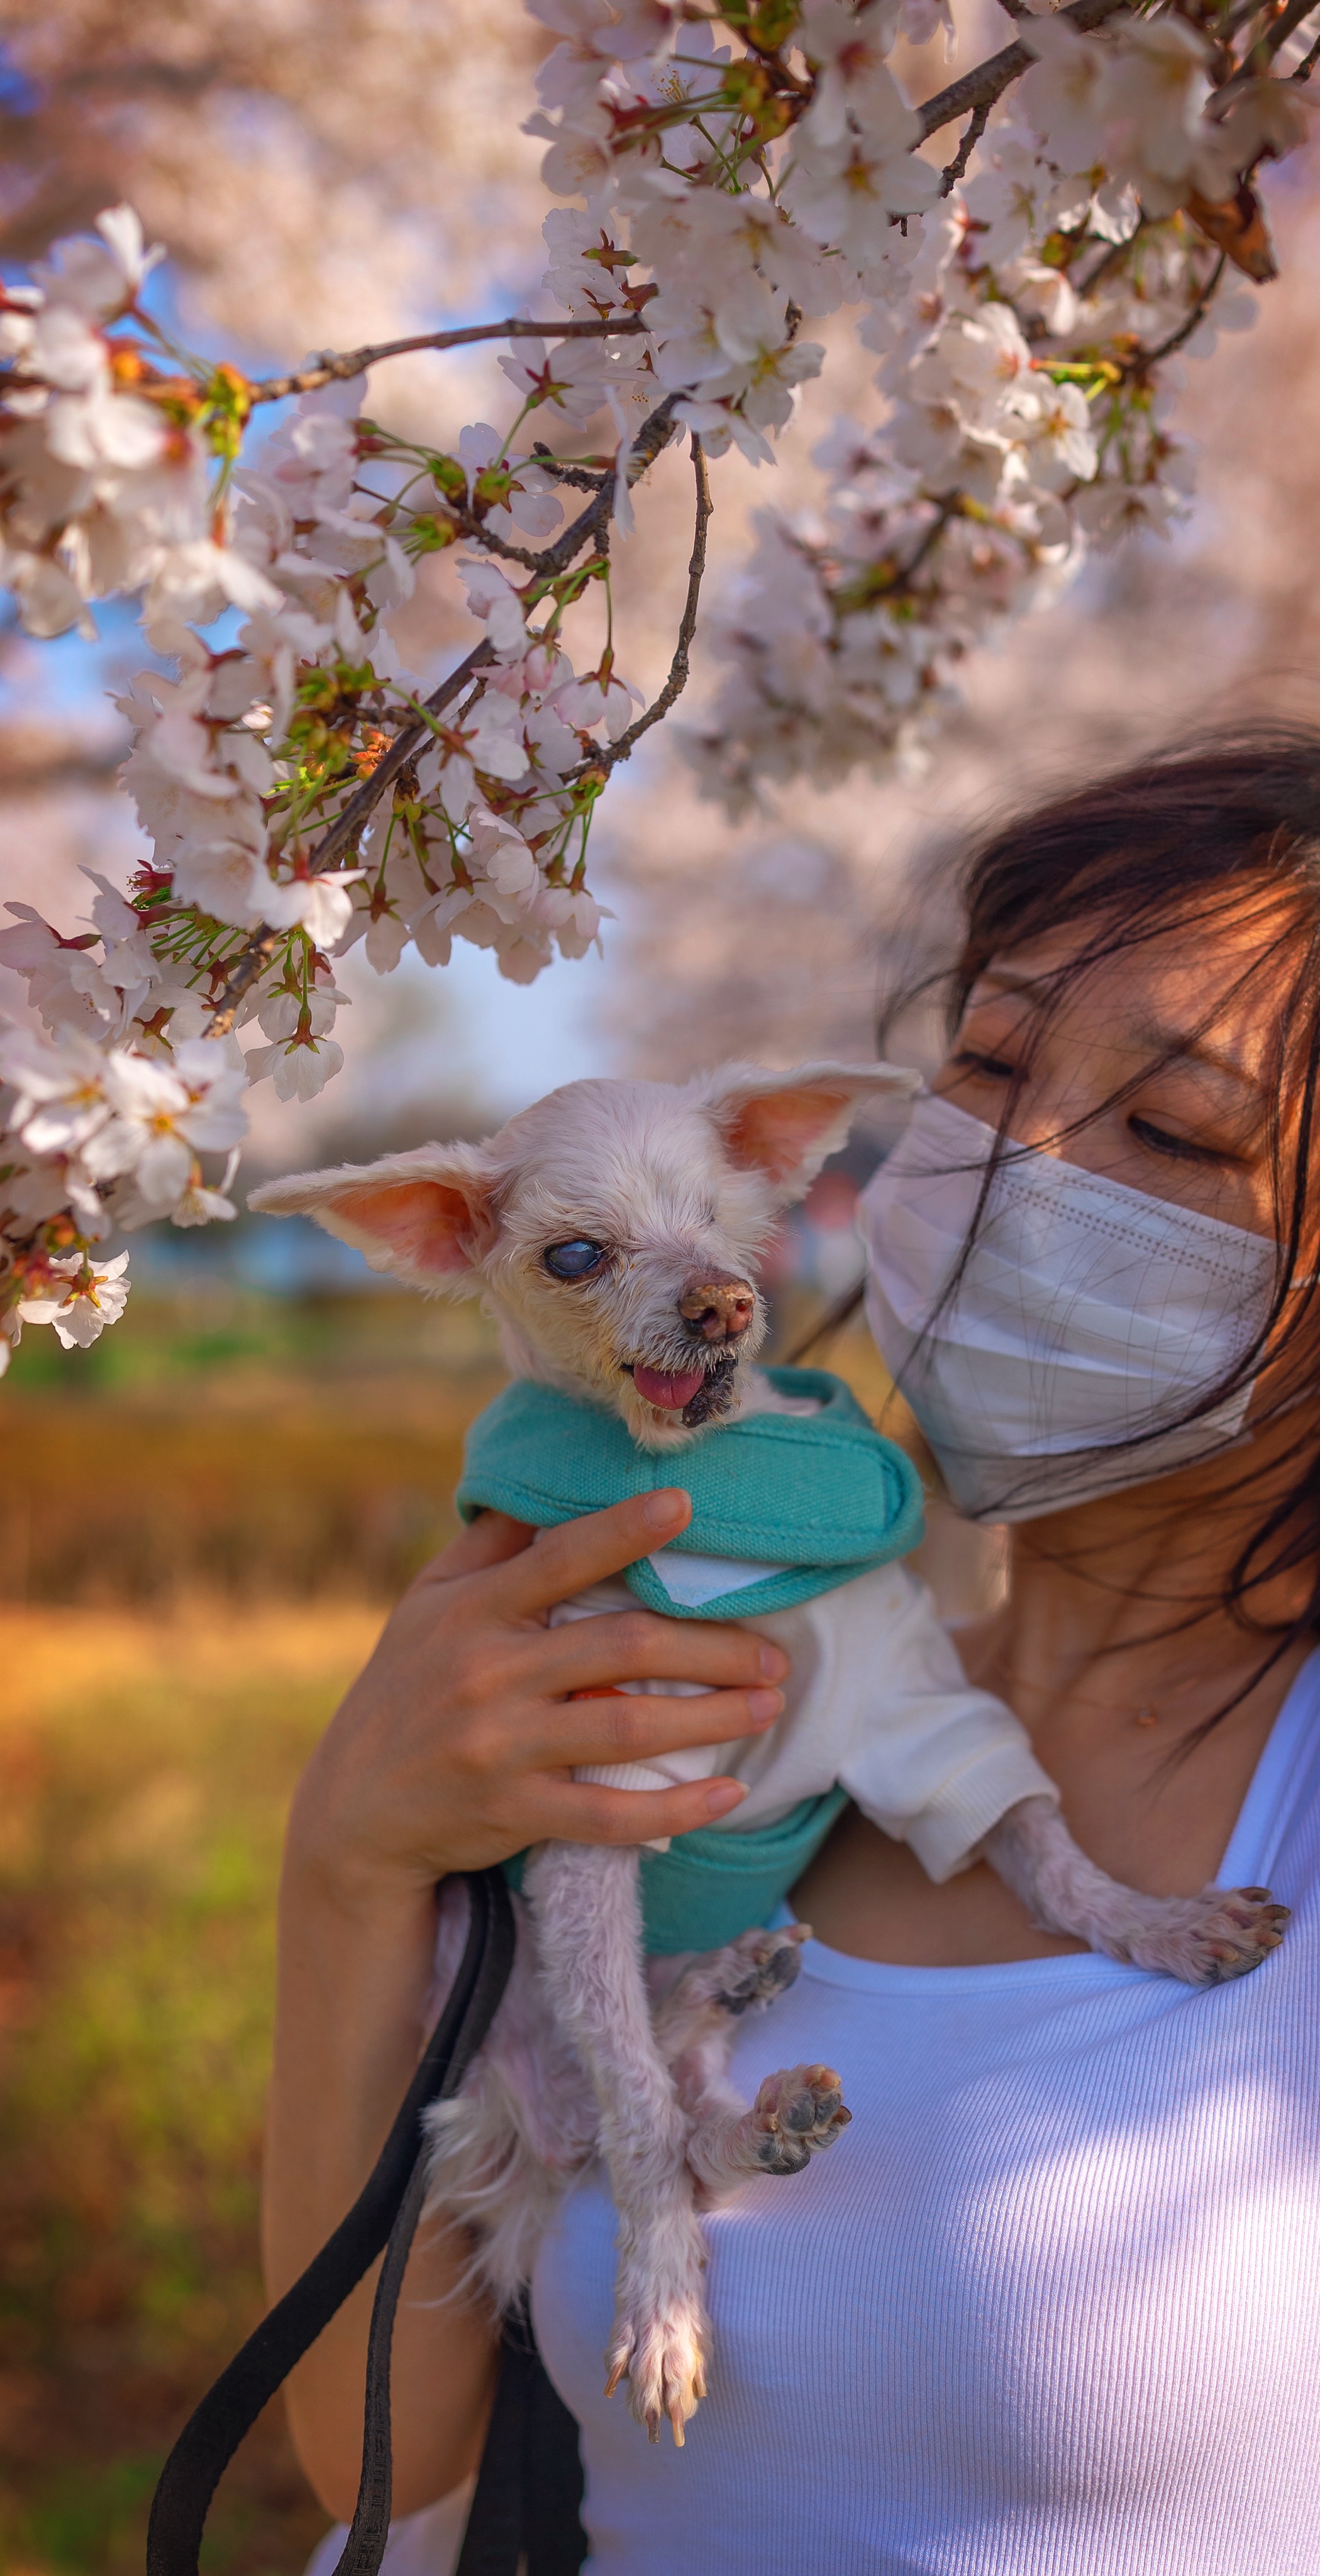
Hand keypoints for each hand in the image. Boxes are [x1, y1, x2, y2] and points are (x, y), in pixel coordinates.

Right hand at [286, 1488, 787, 1910]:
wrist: (352, 1811)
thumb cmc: (406, 1689)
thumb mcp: (427, 1606)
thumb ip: (489, 1547)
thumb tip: (542, 1481)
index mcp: (471, 1612)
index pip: (556, 1559)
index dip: (622, 1530)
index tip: (685, 1506)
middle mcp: (486, 1675)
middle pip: (620, 1649)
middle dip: (709, 1647)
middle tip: (773, 1651)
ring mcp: (500, 1748)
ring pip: (627, 1731)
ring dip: (711, 1718)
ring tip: (768, 1704)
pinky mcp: (513, 1812)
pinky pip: (608, 1817)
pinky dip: (674, 1810)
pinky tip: (727, 1796)